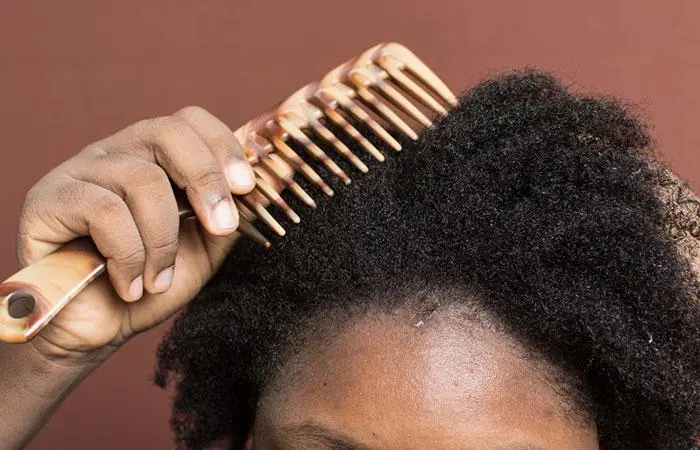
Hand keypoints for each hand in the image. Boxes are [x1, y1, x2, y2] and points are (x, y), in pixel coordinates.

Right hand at [16, 106, 255, 363]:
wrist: (98, 330)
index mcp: (154, 159)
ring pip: (142, 179)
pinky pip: (104, 211)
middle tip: (222, 227)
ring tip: (158, 279)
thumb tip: (255, 190)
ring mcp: (79, 172)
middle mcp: (116, 154)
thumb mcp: (203, 249)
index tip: (247, 187)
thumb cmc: (150, 284)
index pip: (190, 122)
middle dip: (205, 179)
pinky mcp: (48, 200)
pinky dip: (128, 256)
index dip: (223, 147)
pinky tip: (130, 286)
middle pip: (166, 131)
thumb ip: (226, 215)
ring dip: (163, 240)